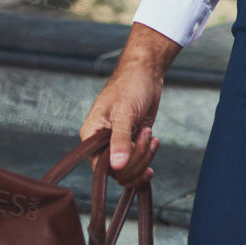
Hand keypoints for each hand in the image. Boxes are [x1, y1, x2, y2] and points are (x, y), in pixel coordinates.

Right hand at [80, 22, 179, 184]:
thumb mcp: (124, 112)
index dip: (119, 167)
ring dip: (144, 156)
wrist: (146, 73)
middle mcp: (102, 143)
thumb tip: (117, 166)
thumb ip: (120, 140)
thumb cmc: (130, 85)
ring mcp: (117, 144)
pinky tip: (153, 143)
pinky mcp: (131, 143)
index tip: (134, 152)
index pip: (100, 167)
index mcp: (92, 135)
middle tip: (146, 135)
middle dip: (137, 158)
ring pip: (129, 169)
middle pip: (117, 171)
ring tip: (150, 135)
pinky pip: (138, 162)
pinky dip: (148, 156)